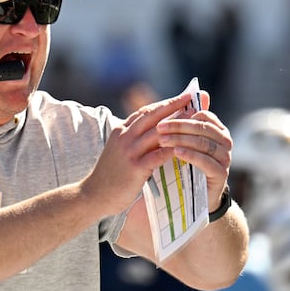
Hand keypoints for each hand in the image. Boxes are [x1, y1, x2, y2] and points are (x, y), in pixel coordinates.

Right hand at [81, 92, 193, 215]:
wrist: (94, 194)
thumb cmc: (111, 174)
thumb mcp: (119, 149)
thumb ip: (135, 139)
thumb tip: (157, 132)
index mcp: (120, 130)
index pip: (145, 111)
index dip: (164, 103)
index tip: (181, 97)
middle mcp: (124, 136)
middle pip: (152, 115)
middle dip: (173, 105)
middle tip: (190, 98)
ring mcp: (129, 151)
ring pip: (157, 132)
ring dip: (178, 125)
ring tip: (195, 120)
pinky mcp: (134, 168)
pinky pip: (158, 155)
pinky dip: (173, 149)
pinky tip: (188, 147)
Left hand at [156, 91, 232, 210]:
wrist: (192, 195)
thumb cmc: (185, 162)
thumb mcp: (182, 140)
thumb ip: (183, 121)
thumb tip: (193, 93)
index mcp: (217, 130)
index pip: (203, 115)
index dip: (182, 114)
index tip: (162, 116)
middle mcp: (224, 142)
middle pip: (203, 128)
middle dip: (180, 126)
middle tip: (159, 127)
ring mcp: (225, 158)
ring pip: (205, 143)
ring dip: (182, 139)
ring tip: (163, 140)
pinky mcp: (222, 175)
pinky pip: (207, 162)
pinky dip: (191, 155)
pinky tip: (176, 152)